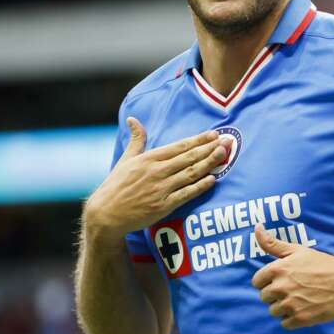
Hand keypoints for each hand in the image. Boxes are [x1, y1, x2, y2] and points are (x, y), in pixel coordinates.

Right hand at [84, 118, 230, 240]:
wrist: (106, 214)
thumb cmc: (116, 186)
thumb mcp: (125, 160)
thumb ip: (136, 140)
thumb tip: (133, 119)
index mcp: (148, 159)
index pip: (179, 146)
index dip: (198, 140)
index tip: (214, 134)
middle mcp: (156, 172)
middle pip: (189, 158)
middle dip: (210, 148)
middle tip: (228, 141)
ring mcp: (160, 189)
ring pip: (190, 173)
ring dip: (209, 163)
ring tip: (224, 155)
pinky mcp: (163, 206)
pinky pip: (186, 194)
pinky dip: (200, 186)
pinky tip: (212, 179)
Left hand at [250, 224, 333, 328]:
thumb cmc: (322, 264)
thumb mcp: (297, 250)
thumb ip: (273, 243)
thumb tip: (256, 227)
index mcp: (277, 269)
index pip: (257, 282)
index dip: (268, 281)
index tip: (281, 280)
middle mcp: (281, 287)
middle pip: (264, 298)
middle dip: (276, 295)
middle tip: (294, 289)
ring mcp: (290, 304)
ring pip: (274, 311)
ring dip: (284, 307)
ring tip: (300, 299)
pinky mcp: (301, 319)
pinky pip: (285, 323)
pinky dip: (293, 319)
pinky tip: (304, 309)